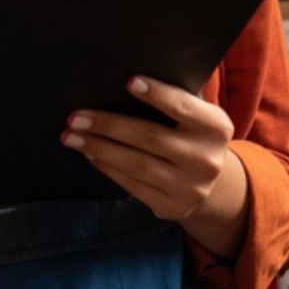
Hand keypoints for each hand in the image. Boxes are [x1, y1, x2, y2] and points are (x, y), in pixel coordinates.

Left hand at [60, 76, 248, 255]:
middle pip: (150, 138)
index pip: (182, 106)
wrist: (213, 183)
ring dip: (99, 148)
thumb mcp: (196, 115)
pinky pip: (133, 185)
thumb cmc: (191, 133)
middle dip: (108, 125)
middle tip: (76, 117)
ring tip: (72, 136)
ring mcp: (191, 188)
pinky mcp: (174, 207)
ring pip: (136, 165)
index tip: (128, 81)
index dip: (157, 94)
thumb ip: (173, 100)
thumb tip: (124, 82)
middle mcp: (208, 159)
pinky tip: (91, 154)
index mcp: (216, 127)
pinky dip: (108, 168)